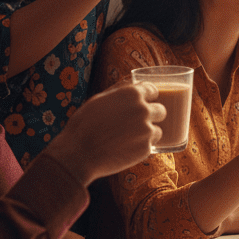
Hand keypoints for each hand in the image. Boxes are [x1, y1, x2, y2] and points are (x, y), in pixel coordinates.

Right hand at [48, 83, 164, 185]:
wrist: (78, 155)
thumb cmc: (84, 125)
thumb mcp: (99, 100)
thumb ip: (120, 91)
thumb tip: (134, 83)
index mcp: (132, 94)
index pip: (153, 90)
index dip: (149, 97)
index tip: (146, 102)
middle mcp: (143, 110)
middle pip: (161, 110)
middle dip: (151, 116)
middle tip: (135, 124)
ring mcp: (146, 130)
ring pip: (158, 130)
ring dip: (147, 133)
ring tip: (127, 138)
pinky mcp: (146, 148)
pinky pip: (150, 145)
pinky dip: (141, 147)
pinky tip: (124, 149)